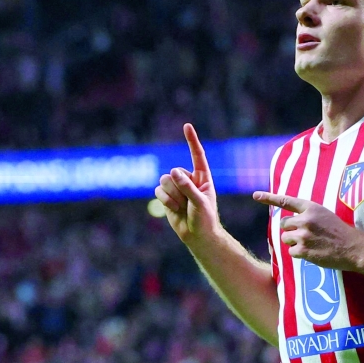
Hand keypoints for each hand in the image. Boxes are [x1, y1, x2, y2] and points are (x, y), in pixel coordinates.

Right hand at [155, 124, 220, 245]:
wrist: (197, 236)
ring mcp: (177, 188)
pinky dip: (165, 201)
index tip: (187, 126)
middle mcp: (189, 179)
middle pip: (174, 172)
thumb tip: (172, 172)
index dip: (191, 141)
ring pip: (164, 180)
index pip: (197, 155)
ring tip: (182, 207)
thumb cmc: (205, 219)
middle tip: (188, 203)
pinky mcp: (166, 197)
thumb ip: (187, 187)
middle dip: (178, 188)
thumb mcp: (200, 202)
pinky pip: (158, 191)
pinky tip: (174, 209)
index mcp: (202, 177)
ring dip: (172, 196)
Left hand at [252, 191, 363, 270]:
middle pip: (284, 224)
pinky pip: (291, 252)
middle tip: (306, 235)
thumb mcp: (324, 215)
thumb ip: (308, 215)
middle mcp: (305, 219)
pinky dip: (298, 254)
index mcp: (312, 208)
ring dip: (294, 242)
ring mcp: (303, 235)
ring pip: (285, 238)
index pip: (286, 200)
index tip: (255, 195)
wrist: (353, 248)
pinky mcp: (303, 250)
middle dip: (291, 230)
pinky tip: (312, 252)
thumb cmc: (340, 232)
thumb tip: (290, 222)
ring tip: (311, 244)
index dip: (269, 198)